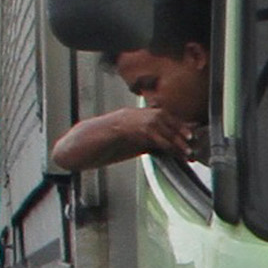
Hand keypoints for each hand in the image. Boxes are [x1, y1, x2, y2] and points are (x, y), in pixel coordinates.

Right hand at [53, 105, 193, 173]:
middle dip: (180, 131)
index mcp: (133, 118)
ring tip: (186, 152)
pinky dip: (161, 141)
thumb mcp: (128, 147)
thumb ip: (145, 144)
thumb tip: (166, 150)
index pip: (161, 117)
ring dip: (174, 138)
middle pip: (162, 118)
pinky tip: (169, 150)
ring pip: (157, 124)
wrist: (74, 149)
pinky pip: (144, 132)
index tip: (193, 138)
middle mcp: (130, 115)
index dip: (178, 126)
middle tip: (193, 146)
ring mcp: (124, 119)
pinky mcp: (119, 128)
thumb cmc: (99, 149)